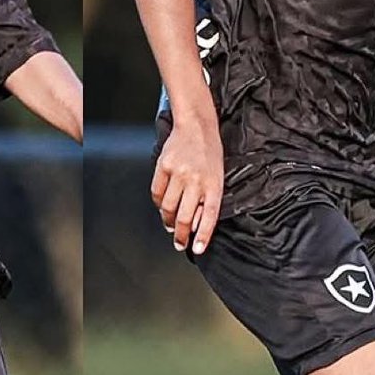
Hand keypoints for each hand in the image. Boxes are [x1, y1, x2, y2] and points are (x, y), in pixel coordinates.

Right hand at [151, 117, 223, 253]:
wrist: (196, 126)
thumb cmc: (209, 153)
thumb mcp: (217, 177)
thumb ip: (208, 200)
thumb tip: (194, 224)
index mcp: (214, 183)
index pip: (209, 215)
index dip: (203, 235)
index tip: (198, 248)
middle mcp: (196, 179)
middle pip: (184, 216)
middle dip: (181, 235)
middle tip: (179, 244)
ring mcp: (178, 173)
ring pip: (168, 207)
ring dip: (168, 221)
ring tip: (170, 226)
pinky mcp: (163, 166)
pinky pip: (157, 193)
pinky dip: (159, 204)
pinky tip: (163, 207)